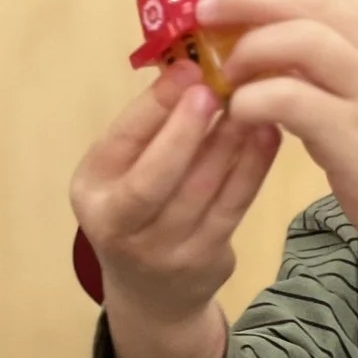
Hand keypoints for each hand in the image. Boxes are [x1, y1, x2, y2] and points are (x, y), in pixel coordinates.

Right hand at [70, 61, 279, 326]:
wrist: (152, 293)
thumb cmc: (138, 209)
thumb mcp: (124, 169)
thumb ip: (148, 126)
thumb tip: (188, 64)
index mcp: (90, 190)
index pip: (121, 144)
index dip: (155, 106)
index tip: (188, 69)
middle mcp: (118, 226)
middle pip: (155, 177)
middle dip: (187, 129)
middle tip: (217, 87)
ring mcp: (162, 250)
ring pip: (201, 190)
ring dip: (229, 140)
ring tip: (251, 101)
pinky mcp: (204, 260)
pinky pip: (233, 207)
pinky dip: (253, 167)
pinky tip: (267, 134)